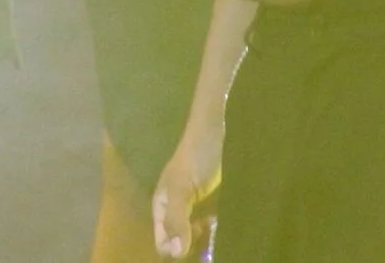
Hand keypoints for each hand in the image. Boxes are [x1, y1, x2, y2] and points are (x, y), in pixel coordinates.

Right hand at [152, 124, 221, 258]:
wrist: (214, 134)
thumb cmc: (195, 159)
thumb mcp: (182, 190)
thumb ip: (176, 219)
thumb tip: (173, 254)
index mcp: (161, 207)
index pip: (162, 241)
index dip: (174, 249)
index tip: (192, 246)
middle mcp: (175, 210)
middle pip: (178, 241)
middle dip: (191, 246)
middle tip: (207, 237)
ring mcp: (192, 207)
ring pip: (195, 236)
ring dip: (206, 240)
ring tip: (216, 229)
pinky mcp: (210, 203)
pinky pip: (209, 226)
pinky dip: (215, 231)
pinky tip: (222, 225)